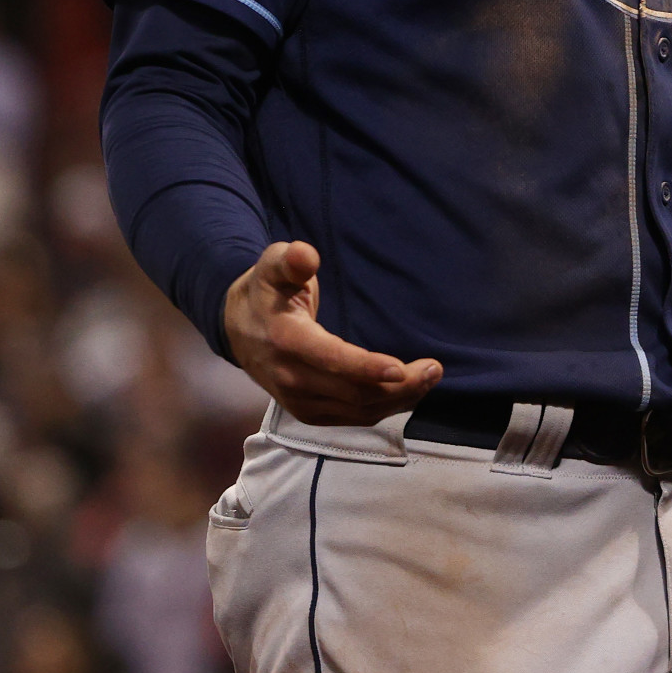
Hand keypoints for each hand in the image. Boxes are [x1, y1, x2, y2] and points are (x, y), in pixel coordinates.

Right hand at [224, 241, 441, 424]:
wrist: (236, 327)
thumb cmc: (266, 290)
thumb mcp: (271, 264)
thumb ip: (290, 259)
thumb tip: (305, 255)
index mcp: (286, 340)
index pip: (330, 360)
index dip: (365, 367)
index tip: (401, 368)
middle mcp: (291, 378)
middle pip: (352, 392)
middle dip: (399, 385)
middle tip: (435, 368)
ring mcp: (298, 400)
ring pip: (357, 410)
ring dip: (398, 399)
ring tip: (430, 378)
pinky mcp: (308, 412)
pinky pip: (352, 418)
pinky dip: (383, 409)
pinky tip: (407, 393)